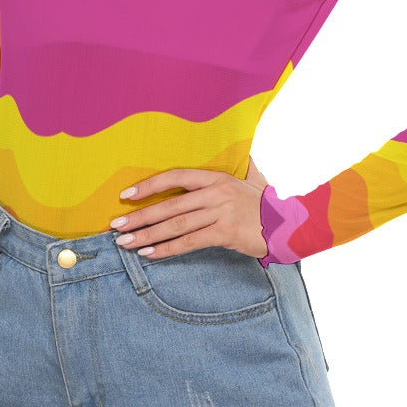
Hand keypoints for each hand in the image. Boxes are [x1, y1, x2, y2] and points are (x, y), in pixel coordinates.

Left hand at [111, 156, 269, 260]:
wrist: (290, 225)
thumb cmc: (267, 204)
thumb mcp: (253, 179)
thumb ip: (242, 167)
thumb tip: (244, 153)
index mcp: (216, 177)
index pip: (175, 177)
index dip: (149, 186)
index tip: (126, 196)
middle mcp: (215, 192)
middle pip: (169, 205)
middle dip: (139, 216)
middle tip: (115, 226)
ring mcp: (220, 213)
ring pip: (176, 225)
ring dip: (147, 234)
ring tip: (125, 243)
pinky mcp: (225, 233)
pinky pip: (189, 242)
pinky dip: (166, 249)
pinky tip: (149, 253)